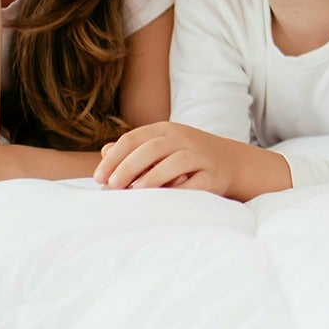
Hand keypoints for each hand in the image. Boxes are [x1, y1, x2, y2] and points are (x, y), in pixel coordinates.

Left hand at [95, 121, 250, 196]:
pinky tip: (164, 199)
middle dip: (128, 167)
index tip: (99, 178)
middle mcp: (183, 139)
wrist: (229, 161)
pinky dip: (179, 191)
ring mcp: (200, 156)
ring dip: (153, 177)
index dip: (113, 158)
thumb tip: (105, 152)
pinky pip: (196, 183)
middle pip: (152, 148)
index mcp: (165, 130)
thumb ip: (133, 149)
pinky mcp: (213, 176)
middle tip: (112, 186)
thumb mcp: (160, 146)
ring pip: (176, 162)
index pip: (133, 139)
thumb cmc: (185, 156)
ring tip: (135, 191)